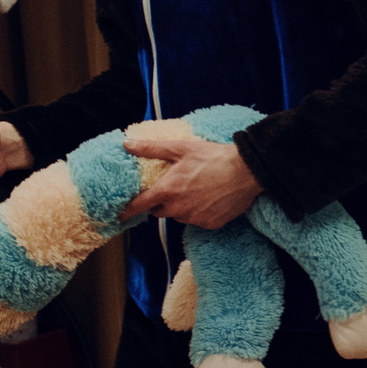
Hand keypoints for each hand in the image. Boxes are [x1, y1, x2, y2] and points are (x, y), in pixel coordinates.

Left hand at [124, 136, 261, 228]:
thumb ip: (150, 148)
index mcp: (167, 191)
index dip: (128, 210)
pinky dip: (199, 212)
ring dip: (181, 208)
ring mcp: (195, 218)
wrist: (246, 171)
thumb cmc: (212, 157)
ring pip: (179, 216)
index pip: (139, 206)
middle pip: (159, 212)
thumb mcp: (180, 148)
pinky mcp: (210, 224)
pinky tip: (209, 198)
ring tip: (195, 191)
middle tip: (173, 189)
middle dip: (161, 203)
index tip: (120, 215)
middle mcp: (178, 209)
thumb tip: (126, 144)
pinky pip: (197, 220)